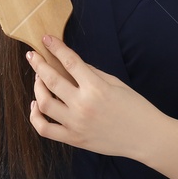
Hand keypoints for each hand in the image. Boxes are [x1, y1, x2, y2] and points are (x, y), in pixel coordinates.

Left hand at [26, 34, 161, 158]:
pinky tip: (36, 106)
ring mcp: (76, 124)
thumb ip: (92, 73)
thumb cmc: (135, 107)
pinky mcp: (73, 139)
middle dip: (38, 64)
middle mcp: (83, 105)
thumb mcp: (116, 83)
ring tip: (38, 79)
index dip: (56, 48)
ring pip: (43, 104)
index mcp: (96, 88)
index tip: (46, 39)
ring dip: (37, 88)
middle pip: (51, 80)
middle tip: (32, 55)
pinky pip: (45, 129)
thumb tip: (72, 65)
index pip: (70, 62)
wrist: (146, 137)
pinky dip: (35, 116)